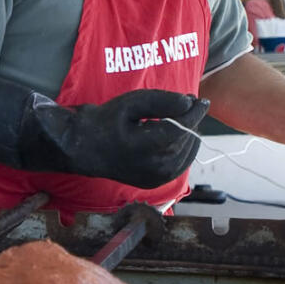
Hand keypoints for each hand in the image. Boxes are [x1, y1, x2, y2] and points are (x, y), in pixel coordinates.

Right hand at [31, 89, 210, 186]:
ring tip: (184, 117)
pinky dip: (184, 149)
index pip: (181, 128)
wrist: (83, 148)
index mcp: (146, 148)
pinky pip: (180, 165)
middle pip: (186, 141)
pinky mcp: (155, 183)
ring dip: (189, 135)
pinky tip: (179, 135)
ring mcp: (155, 179)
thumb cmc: (104, 121)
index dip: (194, 112)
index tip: (202, 100)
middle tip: (190, 104)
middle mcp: (154, 168)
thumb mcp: (130, 103)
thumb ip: (160, 101)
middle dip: (192, 121)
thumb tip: (189, 102)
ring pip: (187, 154)